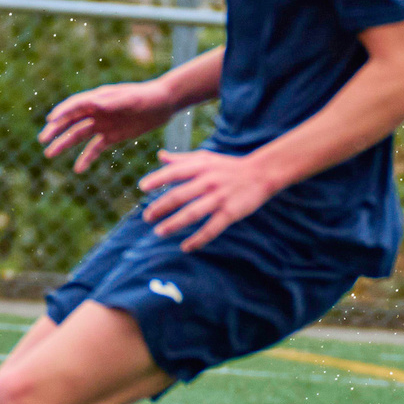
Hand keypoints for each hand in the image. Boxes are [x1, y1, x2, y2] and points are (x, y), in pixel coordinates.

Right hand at [39, 80, 177, 171]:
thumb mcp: (132, 99)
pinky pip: (95, 148)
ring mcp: (103, 124)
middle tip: (42, 139)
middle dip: (56, 130)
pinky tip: (77, 169)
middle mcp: (97, 111)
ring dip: (64, 144)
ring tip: (49, 154)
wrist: (164, 104)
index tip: (50, 121)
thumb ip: (113, 102)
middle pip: (71, 121)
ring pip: (79, 135)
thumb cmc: (147, 97)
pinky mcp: (112, 136)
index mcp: (99, 98)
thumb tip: (94, 104)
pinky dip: (86, 158)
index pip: (75, 105)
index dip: (62, 112)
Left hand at [136, 149, 277, 252]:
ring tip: (159, 232)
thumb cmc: (228, 166)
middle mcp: (208, 181)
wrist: (261, 173)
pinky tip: (186, 247)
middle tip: (147, 217)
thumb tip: (160, 156)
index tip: (142, 188)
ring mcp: (219, 197)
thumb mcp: (206, 158)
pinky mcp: (230, 212)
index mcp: (200, 166)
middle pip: (179, 195)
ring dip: (174, 224)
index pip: (174, 172)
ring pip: (192, 213)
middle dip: (160, 207)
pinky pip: (211, 228)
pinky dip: (198, 239)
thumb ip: (182, 159)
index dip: (157, 179)